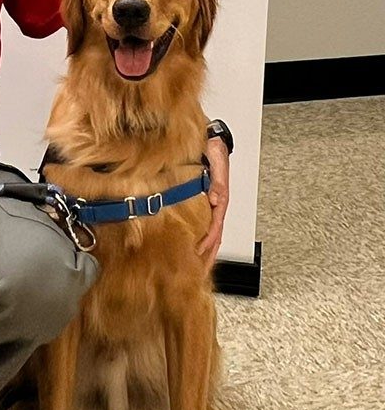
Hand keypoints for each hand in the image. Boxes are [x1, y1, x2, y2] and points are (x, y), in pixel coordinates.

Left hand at [197, 136, 229, 266]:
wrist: (210, 138)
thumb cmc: (213, 149)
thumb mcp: (215, 160)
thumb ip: (217, 180)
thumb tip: (214, 198)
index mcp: (219, 197)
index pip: (215, 227)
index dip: (207, 243)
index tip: (198, 255)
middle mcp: (214, 202)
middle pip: (214, 235)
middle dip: (207, 254)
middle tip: (198, 271)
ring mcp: (208, 203)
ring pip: (209, 231)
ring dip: (204, 249)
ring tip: (196, 265)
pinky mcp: (201, 200)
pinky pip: (202, 223)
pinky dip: (199, 237)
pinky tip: (191, 244)